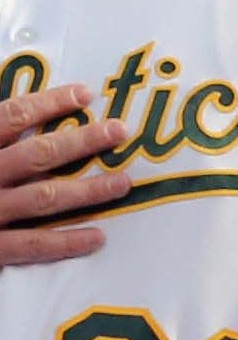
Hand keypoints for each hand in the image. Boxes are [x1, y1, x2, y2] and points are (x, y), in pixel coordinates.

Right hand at [0, 84, 130, 262]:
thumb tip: (21, 112)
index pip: (10, 116)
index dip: (49, 103)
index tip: (85, 94)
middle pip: (37, 154)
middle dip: (82, 142)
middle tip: (121, 131)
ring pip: (43, 199)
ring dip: (88, 190)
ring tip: (124, 182)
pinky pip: (31, 246)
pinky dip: (66, 242)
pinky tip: (98, 237)